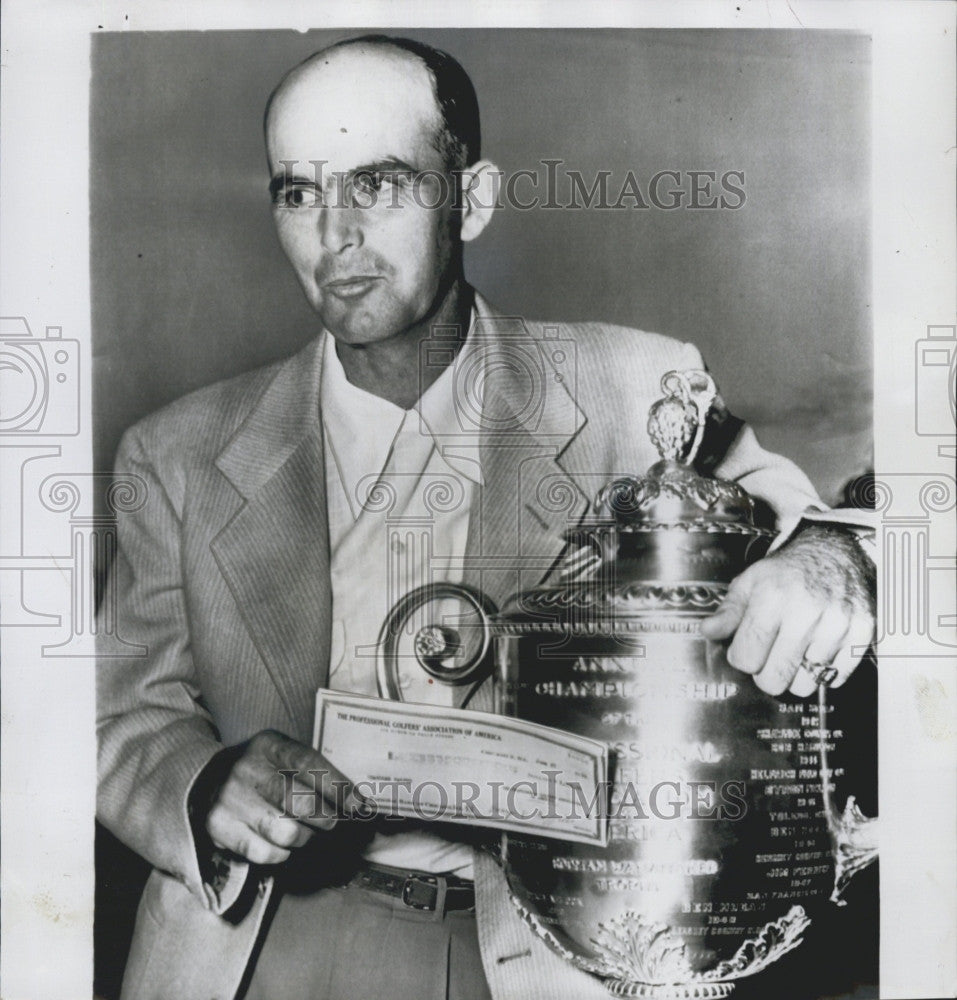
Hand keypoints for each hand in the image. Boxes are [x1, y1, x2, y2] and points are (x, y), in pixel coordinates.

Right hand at [197, 729, 362, 865]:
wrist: (202, 781)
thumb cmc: (260, 771)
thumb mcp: (282, 757)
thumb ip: (317, 773)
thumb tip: (360, 803)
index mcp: (269, 745)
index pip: (311, 764)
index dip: (339, 787)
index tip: (361, 806)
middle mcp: (248, 770)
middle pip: (302, 802)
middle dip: (328, 818)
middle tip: (334, 823)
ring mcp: (232, 800)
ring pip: (287, 832)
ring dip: (307, 838)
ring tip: (307, 833)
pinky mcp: (220, 828)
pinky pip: (266, 852)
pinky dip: (282, 853)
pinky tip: (281, 843)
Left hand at [700, 525, 874, 696]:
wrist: (838, 550)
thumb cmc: (790, 570)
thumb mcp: (751, 582)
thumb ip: (728, 612)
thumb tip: (708, 632)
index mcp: (772, 596)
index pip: (746, 658)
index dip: (741, 658)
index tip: (746, 649)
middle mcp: (805, 611)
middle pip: (774, 679)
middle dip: (766, 673)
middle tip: (770, 655)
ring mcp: (837, 624)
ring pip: (805, 684)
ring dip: (796, 674)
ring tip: (796, 650)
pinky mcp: (862, 633)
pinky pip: (835, 678)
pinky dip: (824, 672)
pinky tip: (818, 650)